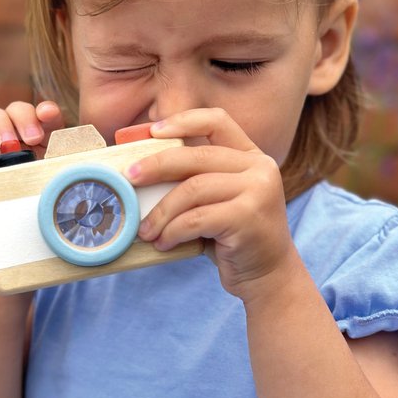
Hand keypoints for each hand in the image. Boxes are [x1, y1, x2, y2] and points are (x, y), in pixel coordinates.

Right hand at [0, 101, 64, 268]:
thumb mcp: (56, 188)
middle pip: (18, 110)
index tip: (50, 116)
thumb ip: (70, 173)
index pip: (44, 115)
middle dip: (25, 118)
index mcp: (43, 139)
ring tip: (9, 145)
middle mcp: (17, 136)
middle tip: (33, 138)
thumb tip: (101, 168)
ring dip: (2, 125)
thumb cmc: (39, 208)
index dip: (46, 110)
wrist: (12, 237)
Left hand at [125, 108, 295, 300]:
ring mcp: (258, 191)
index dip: (183, 121)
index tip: (152, 131)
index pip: (217, 121)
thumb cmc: (233, 238)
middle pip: (197, 156)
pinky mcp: (248, 218)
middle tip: (129, 179)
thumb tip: (140, 169)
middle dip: (156, 165)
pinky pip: (196, 218)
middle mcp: (260, 168)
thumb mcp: (218, 201)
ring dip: (161, 211)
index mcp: (252, 156)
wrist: (268, 276)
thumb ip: (195, 180)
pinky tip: (164, 243)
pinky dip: (173, 231)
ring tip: (146, 230)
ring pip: (193, 189)